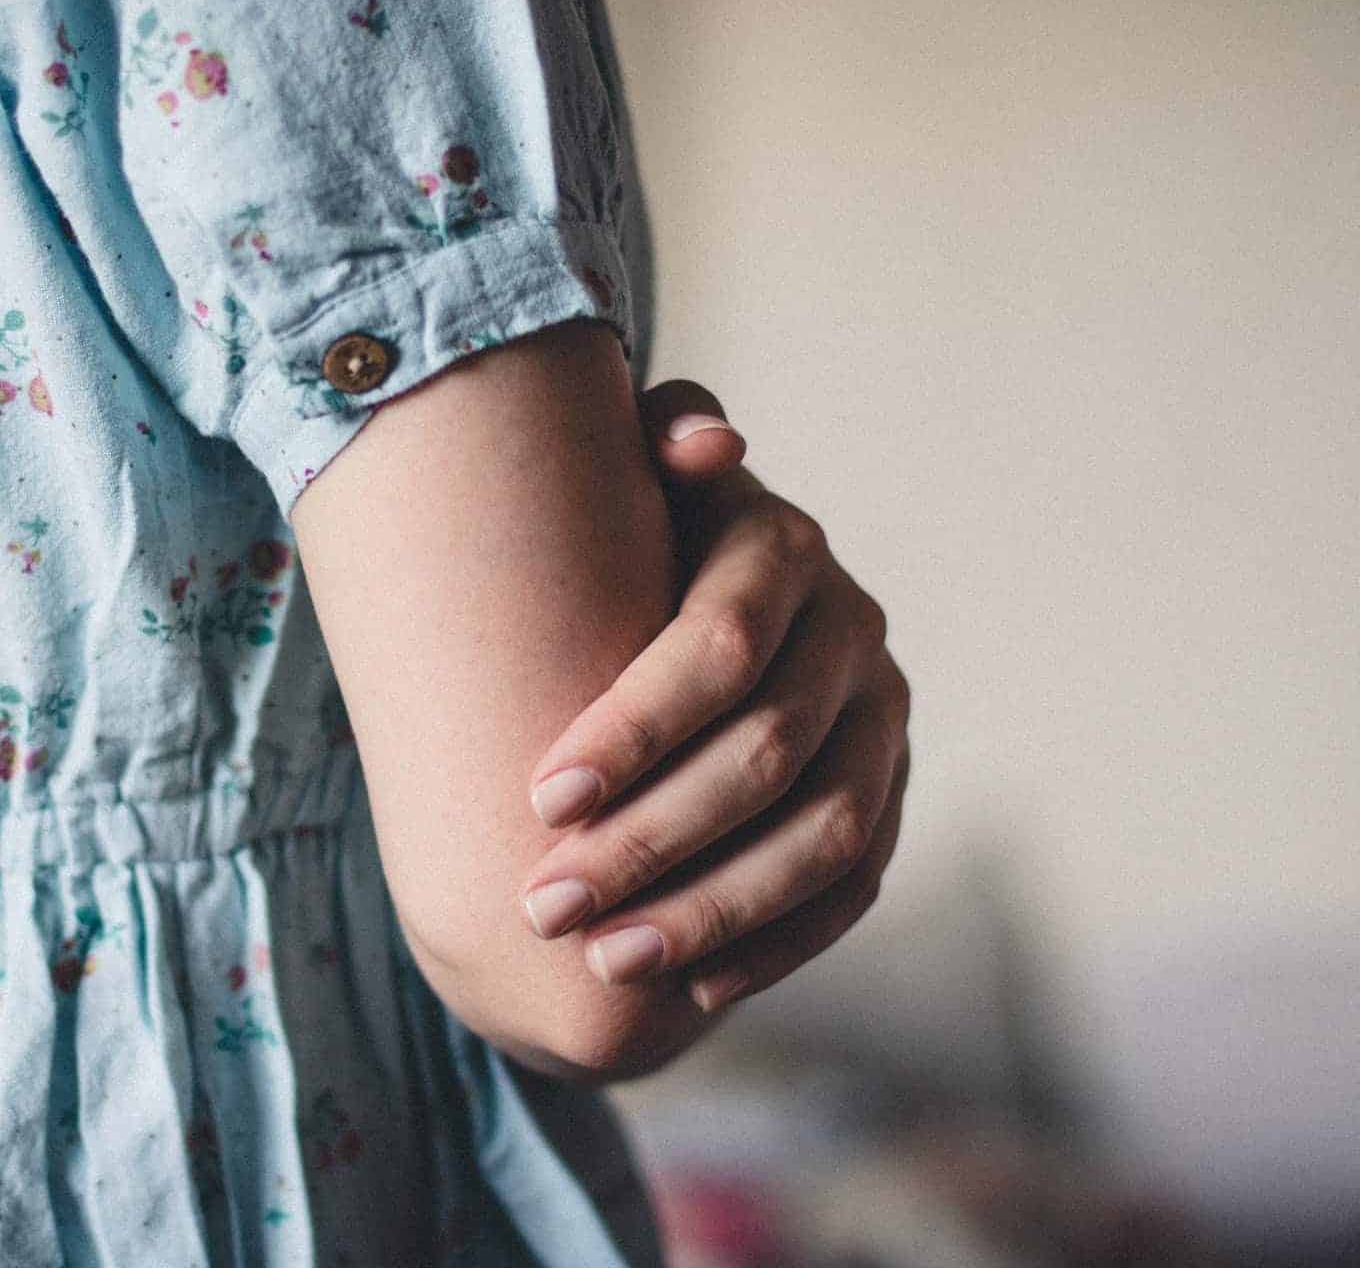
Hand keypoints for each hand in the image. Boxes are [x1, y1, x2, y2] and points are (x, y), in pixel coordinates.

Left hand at [517, 379, 911, 1012]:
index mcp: (786, 548)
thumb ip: (644, 444)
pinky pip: (852, 888)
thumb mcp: (618, 481)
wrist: (681, 610)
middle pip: (765, 755)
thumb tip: (701, 442)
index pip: (721, 646)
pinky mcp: (890, 798)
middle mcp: (854, 633)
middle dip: (649, 840)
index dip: (635, 728)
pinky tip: (693, 987)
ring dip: (711, 910)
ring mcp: (883, 724)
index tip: (538, 797)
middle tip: (542, 904)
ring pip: (823, 836)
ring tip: (605, 960)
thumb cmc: (621, 544)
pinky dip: (777, 943)